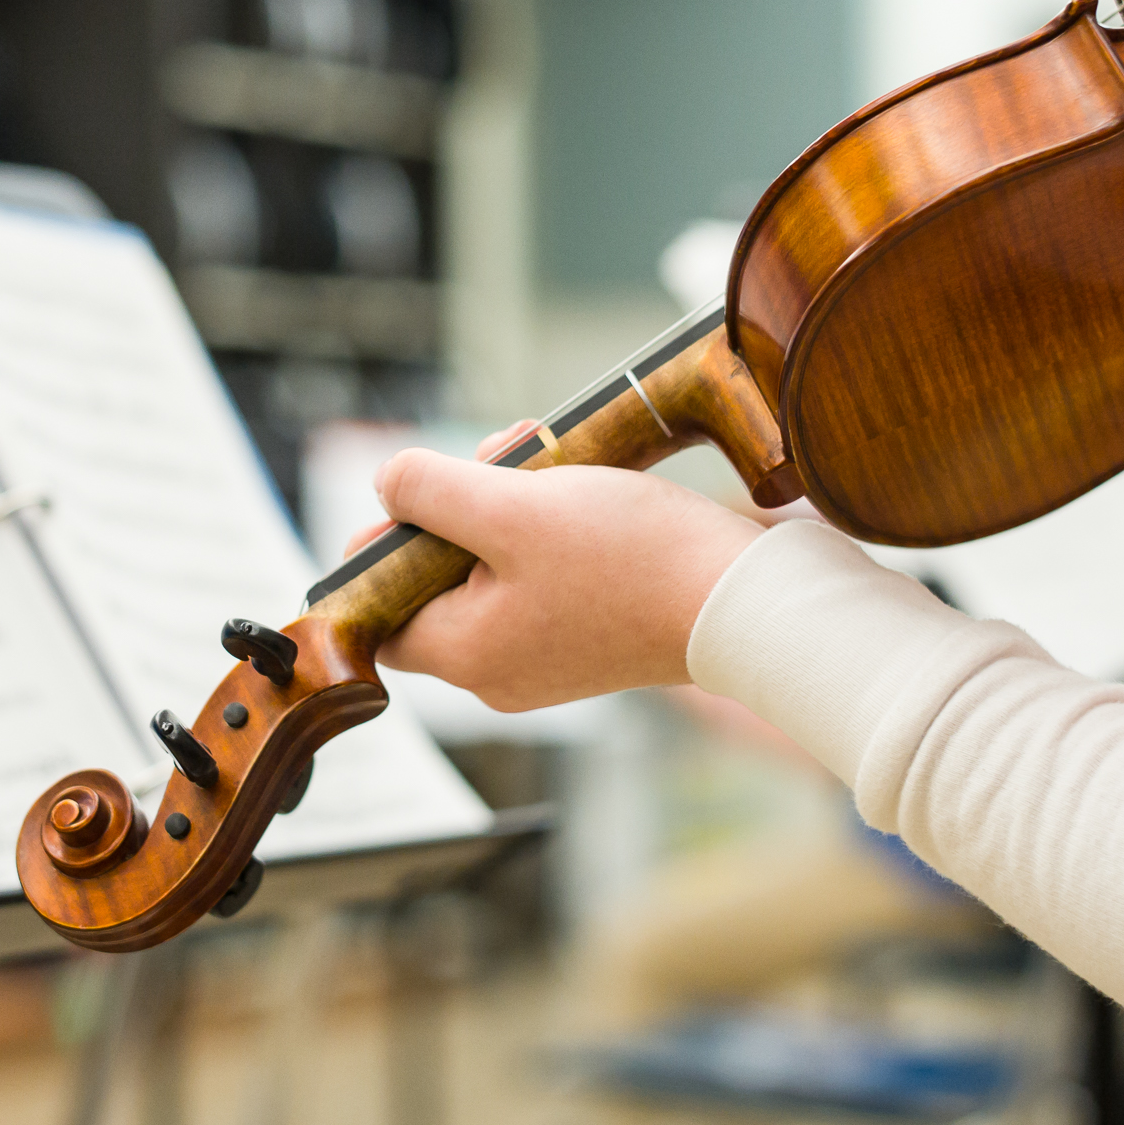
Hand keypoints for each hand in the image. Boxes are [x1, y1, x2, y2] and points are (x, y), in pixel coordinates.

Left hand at [371, 448, 761, 710]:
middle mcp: (499, 670)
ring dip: (506, 504)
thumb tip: (386, 485)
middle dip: (458, 506)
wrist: (744, 598)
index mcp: (466, 654)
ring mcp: (548, 657)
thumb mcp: (513, 508)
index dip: (379, 553)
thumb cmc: (631, 559)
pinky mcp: (590, 635)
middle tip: (494, 458)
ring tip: (541, 454)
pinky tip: (575, 480)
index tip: (409, 499)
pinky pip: (540, 577)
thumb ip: (431, 493)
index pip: (379, 617)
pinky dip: (546, 527)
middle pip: (438, 581)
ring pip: (492, 568)